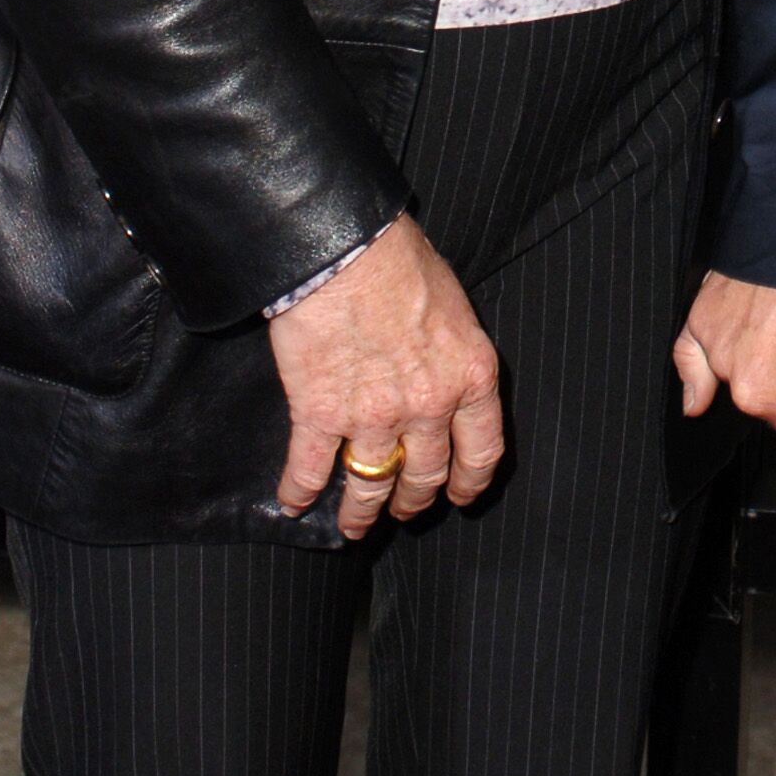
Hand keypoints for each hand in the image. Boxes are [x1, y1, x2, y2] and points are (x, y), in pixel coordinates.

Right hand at [268, 212, 504, 534]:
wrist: (346, 251)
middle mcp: (428, 407)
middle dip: (413, 499)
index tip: (459, 495)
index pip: (481, 450)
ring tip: (353, 525)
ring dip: (361, 511)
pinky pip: (311, 469)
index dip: (468, 481)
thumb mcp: (453, 306)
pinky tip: (294, 503)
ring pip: (371, 484)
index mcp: (470, 376)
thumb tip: (439, 369)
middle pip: (425, 474)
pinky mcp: (321, 415)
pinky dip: (300, 492)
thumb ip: (451, 353)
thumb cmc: (400, 261)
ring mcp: (374, 417)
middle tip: (403, 508)